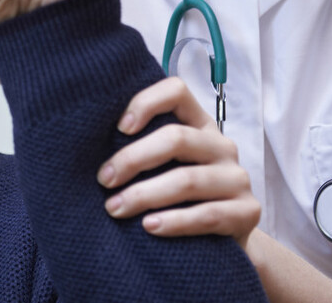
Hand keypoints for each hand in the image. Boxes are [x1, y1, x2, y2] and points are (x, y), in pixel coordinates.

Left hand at [96, 76, 259, 247]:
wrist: (223, 241)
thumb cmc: (177, 197)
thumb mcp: (163, 166)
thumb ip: (141, 148)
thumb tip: (84, 140)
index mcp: (199, 124)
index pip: (177, 91)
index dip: (146, 102)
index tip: (118, 127)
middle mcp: (221, 145)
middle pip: (177, 138)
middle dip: (133, 159)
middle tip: (104, 179)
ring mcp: (237, 178)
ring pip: (188, 180)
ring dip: (145, 195)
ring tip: (115, 208)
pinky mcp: (247, 212)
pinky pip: (207, 215)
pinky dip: (174, 222)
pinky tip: (148, 227)